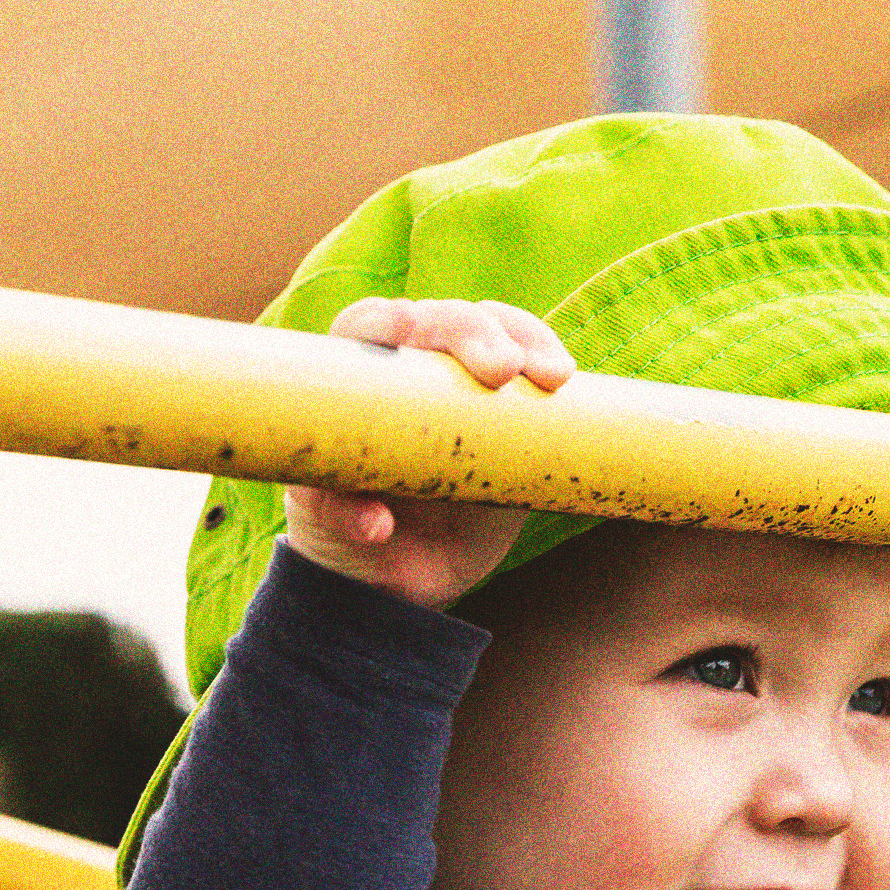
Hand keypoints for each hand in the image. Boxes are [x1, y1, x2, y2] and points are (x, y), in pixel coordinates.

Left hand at [282, 298, 576, 608]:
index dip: (382, 319)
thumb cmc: (348, 535)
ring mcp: (465, 380)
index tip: (404, 327)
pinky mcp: (511, 406)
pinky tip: (560, 378)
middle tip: (501, 371)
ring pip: (496, 330)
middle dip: (472, 333)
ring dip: (525, 340)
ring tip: (549, 377)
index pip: (365, 327)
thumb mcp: (328, 526)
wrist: (402, 570)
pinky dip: (548, 360)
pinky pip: (532, 364)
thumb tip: (378, 526)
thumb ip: (339, 517)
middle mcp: (412, 365)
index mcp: (358, 379)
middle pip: (440, 320)